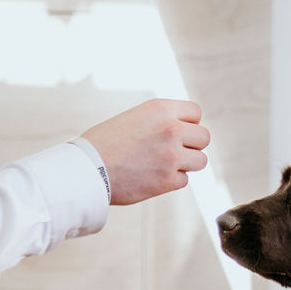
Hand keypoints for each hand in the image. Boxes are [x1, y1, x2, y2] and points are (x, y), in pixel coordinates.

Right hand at [80, 99, 209, 205]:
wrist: (86, 169)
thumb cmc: (104, 143)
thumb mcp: (134, 117)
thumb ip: (161, 121)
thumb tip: (185, 131)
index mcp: (161, 109)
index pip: (196, 113)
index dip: (188, 123)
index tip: (177, 131)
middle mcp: (171, 129)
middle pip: (203, 137)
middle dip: (191, 145)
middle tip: (172, 150)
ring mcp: (172, 155)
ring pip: (200, 161)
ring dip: (186, 164)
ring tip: (164, 164)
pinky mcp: (168, 180)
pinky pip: (184, 180)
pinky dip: (171, 180)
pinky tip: (151, 177)